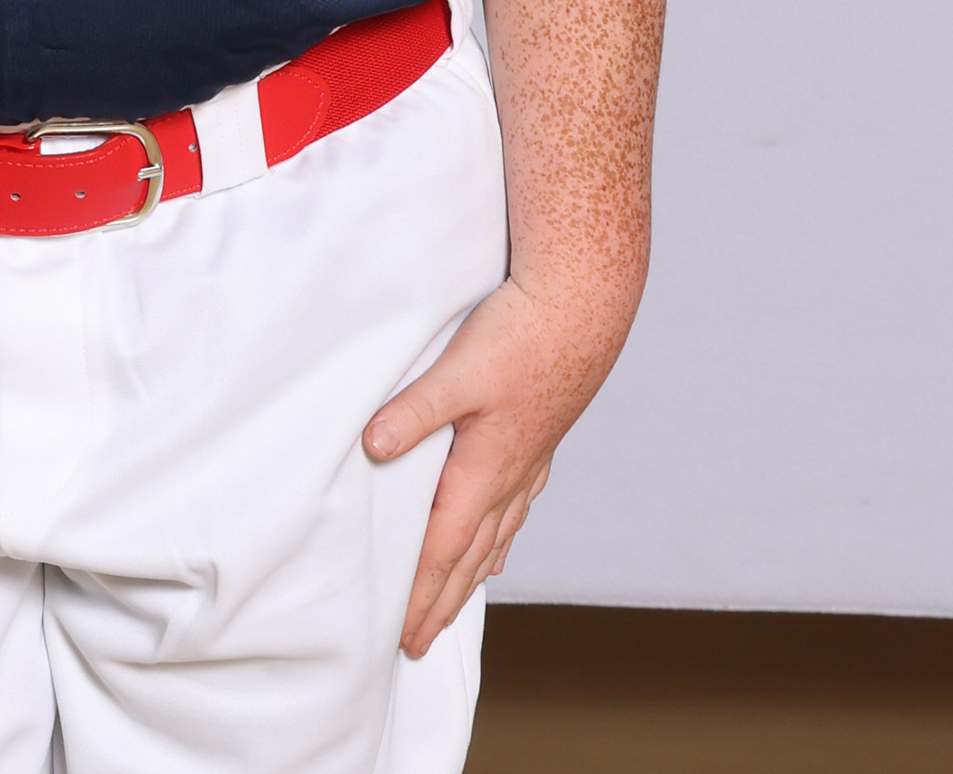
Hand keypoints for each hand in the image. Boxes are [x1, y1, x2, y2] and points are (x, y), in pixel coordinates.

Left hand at [362, 268, 632, 656]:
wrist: (579, 310)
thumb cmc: (519, 339)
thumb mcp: (457, 372)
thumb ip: (414, 411)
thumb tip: (373, 447)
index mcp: (484, 472)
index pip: (444, 551)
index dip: (421, 595)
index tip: (403, 635)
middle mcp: (508, 479)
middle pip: (469, 558)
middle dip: (443, 602)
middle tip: (419, 643)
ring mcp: (527, 463)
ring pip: (495, 537)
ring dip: (471, 576)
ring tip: (456, 605)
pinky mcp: (537, 441)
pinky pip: (514, 509)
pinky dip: (499, 537)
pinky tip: (499, 539)